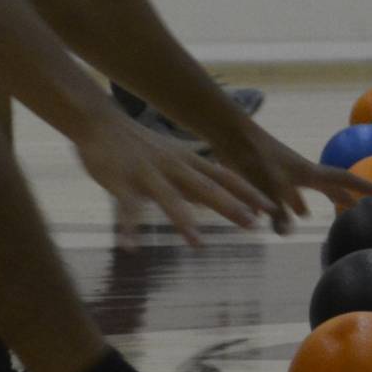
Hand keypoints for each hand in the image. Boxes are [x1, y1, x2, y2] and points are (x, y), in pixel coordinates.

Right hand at [74, 113, 276, 246]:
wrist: (101, 123)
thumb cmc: (141, 147)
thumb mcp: (175, 159)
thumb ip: (197, 180)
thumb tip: (224, 200)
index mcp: (187, 162)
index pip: (225, 177)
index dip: (248, 192)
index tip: (270, 208)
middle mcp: (173, 167)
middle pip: (205, 188)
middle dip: (230, 206)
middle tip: (252, 224)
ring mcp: (147, 174)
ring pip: (168, 198)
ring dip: (183, 220)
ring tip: (198, 243)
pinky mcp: (120, 182)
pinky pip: (126, 208)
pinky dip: (128, 228)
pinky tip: (130, 248)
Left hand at [207, 117, 371, 236]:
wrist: (230, 134)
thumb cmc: (253, 156)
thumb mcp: (270, 185)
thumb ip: (279, 210)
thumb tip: (288, 233)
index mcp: (308, 172)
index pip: (344, 178)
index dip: (363, 187)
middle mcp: (299, 171)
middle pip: (326, 184)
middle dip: (340, 196)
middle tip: (353, 207)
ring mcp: (282, 172)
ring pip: (300, 190)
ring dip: (306, 201)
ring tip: (306, 214)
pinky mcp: (264, 173)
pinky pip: (279, 192)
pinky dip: (279, 203)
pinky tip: (269, 213)